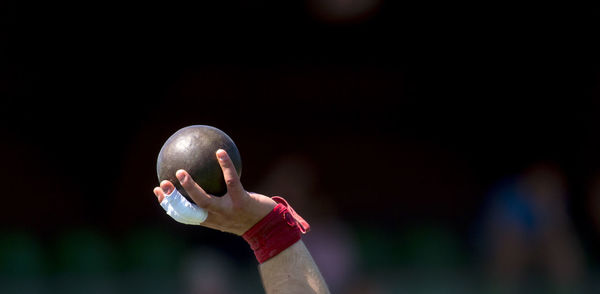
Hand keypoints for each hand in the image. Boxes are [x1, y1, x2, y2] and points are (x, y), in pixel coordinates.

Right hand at [153, 149, 276, 234]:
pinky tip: (220, 152)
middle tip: (163, 183)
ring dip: (191, 187)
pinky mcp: (241, 202)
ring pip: (205, 200)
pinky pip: (231, 181)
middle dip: (173, 199)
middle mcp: (216, 218)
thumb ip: (216, 198)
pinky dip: (225, 166)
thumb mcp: (229, 210)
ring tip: (182, 172)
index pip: (183, 215)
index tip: (157, 191)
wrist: (270, 226)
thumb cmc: (247, 214)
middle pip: (188, 210)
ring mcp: (228, 211)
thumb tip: (206, 176)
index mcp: (209, 220)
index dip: (168, 204)